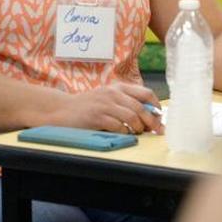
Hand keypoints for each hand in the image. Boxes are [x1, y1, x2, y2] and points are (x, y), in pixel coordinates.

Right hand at [48, 80, 164, 134]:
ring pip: (132, 117)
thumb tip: (149, 115)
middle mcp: (112, 93)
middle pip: (141, 108)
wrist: (62, 110)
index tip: (159, 116)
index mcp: (118, 87)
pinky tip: (123, 134)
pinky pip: (119, 126)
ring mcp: (104, 105)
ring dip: (138, 128)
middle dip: (151, 122)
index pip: (145, 93)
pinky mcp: (97, 117)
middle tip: (154, 131)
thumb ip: (125, 102)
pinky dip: (125, 132)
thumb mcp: (107, 97)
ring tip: (136, 133)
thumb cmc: (87, 106)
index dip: (156, 106)